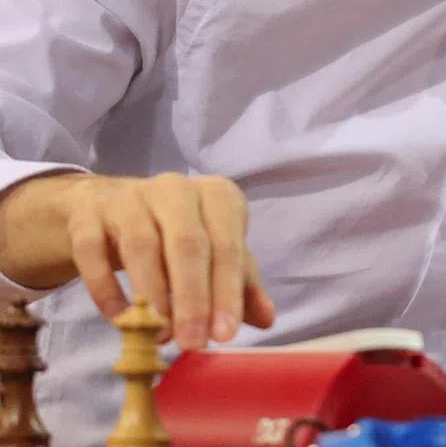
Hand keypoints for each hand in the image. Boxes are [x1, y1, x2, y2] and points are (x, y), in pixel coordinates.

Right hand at [60, 172, 273, 349]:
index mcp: (216, 195)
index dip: (228, 291)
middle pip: (188, 243)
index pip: (227, 244)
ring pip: (142, 245)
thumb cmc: (177, 233)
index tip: (225, 335)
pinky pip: (94, 252)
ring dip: (153, 295)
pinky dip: (107, 288)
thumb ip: (240, 284)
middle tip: (193, 343)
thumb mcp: (213, 251)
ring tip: (160, 336)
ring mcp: (131, 198)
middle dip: (192, 297)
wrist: (112, 207)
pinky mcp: (91, 216)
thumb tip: (267, 319)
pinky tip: (120, 320)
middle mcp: (176, 189)